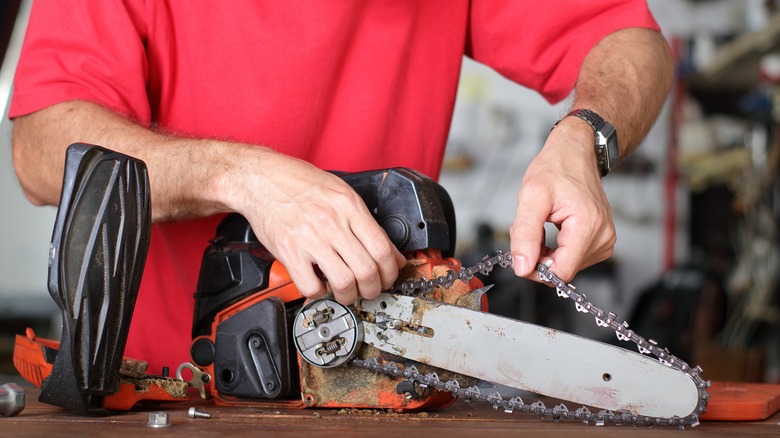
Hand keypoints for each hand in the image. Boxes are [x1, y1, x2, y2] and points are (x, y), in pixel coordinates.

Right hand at [225, 149, 405, 304]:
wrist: (261, 178)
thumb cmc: (300, 183)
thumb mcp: (341, 193)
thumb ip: (366, 222)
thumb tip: (390, 252)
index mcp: (349, 207)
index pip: (383, 249)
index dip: (391, 271)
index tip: (388, 277)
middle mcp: (332, 222)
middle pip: (367, 270)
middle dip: (374, 288)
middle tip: (370, 289)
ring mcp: (310, 238)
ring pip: (344, 282)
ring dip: (349, 295)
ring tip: (346, 292)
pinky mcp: (289, 251)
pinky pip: (311, 285)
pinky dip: (319, 293)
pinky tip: (320, 285)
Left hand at [509, 117, 615, 281]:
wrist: (575, 152)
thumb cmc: (557, 167)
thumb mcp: (531, 196)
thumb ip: (525, 234)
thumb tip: (522, 267)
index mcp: (588, 227)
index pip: (560, 273)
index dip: (536, 270)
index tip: (521, 251)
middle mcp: (603, 237)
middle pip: (562, 270)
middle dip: (538, 256)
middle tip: (529, 229)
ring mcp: (604, 240)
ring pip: (566, 266)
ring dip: (546, 252)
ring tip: (542, 224)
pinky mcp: (601, 241)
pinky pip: (572, 258)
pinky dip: (556, 249)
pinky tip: (552, 229)